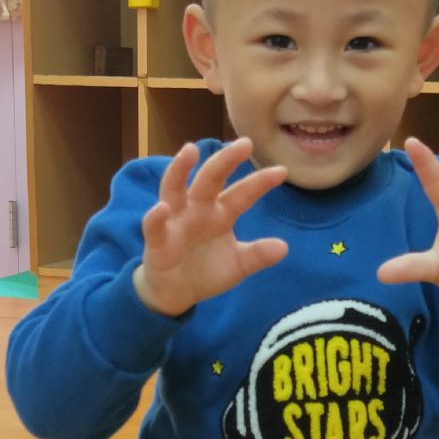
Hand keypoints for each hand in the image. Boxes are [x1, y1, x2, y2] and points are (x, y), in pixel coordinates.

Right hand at [134, 138, 288, 317]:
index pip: (242, 194)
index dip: (260, 183)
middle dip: (226, 160)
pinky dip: (156, 216)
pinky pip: (154, 226)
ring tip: (189, 149)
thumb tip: (284, 247)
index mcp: (220, 214)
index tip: (282, 171)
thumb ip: (258, 255)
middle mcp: (197, 210)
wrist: (176, 295)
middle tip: (245, 143)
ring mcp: (175, 222)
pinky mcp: (157, 241)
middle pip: (210, 180)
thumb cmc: (205, 271)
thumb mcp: (237, 265)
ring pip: (175, 189)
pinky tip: (161, 207)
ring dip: (180, 169)